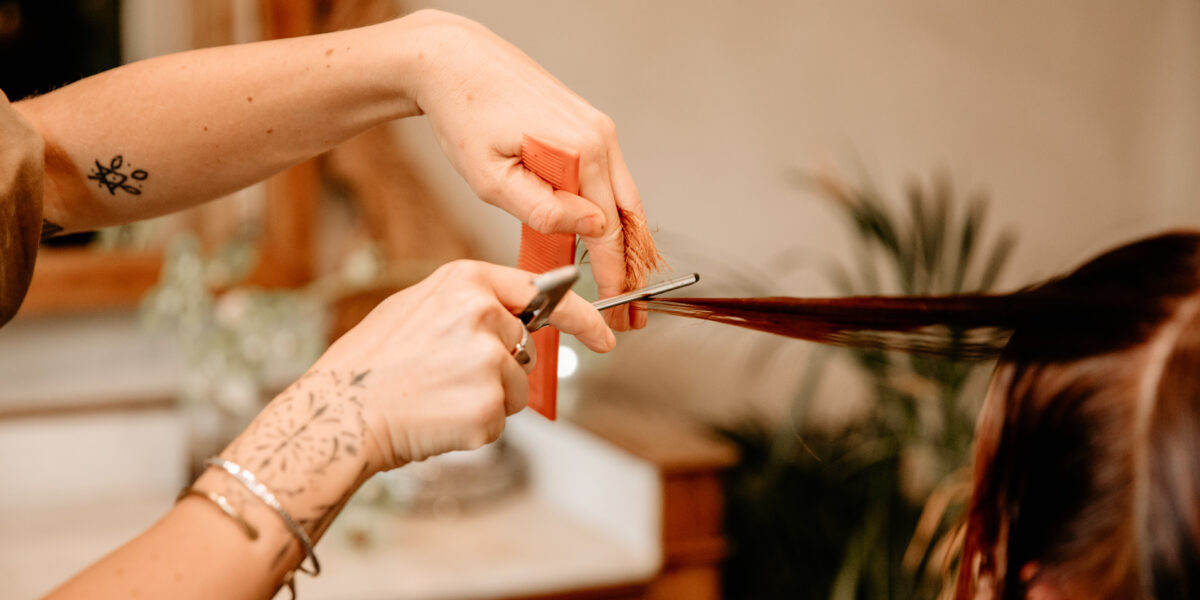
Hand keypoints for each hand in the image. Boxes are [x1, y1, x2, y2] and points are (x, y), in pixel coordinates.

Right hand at [312, 260, 614, 468]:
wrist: (341, 410)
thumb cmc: (373, 362)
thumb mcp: (420, 306)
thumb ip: (473, 302)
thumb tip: (519, 313)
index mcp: (467, 281)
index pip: (544, 294)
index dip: (581, 318)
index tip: (605, 337)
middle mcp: (484, 315)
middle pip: (524, 349)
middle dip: (499, 367)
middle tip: (445, 375)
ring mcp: (489, 361)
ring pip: (516, 387)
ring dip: (488, 398)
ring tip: (437, 395)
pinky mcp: (489, 406)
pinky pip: (501, 418)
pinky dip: (476, 426)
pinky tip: (439, 416)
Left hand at [400, 10, 651, 329]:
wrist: (457, 62)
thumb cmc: (465, 114)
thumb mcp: (492, 177)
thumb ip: (542, 210)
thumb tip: (591, 231)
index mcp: (582, 151)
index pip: (610, 230)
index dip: (615, 275)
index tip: (616, 308)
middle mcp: (601, 137)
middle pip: (631, 217)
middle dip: (633, 269)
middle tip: (633, 311)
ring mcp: (600, 130)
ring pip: (626, 200)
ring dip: (628, 245)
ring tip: (626, 284)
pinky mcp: (590, 127)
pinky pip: (612, 181)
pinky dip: (615, 216)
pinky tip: (610, 243)